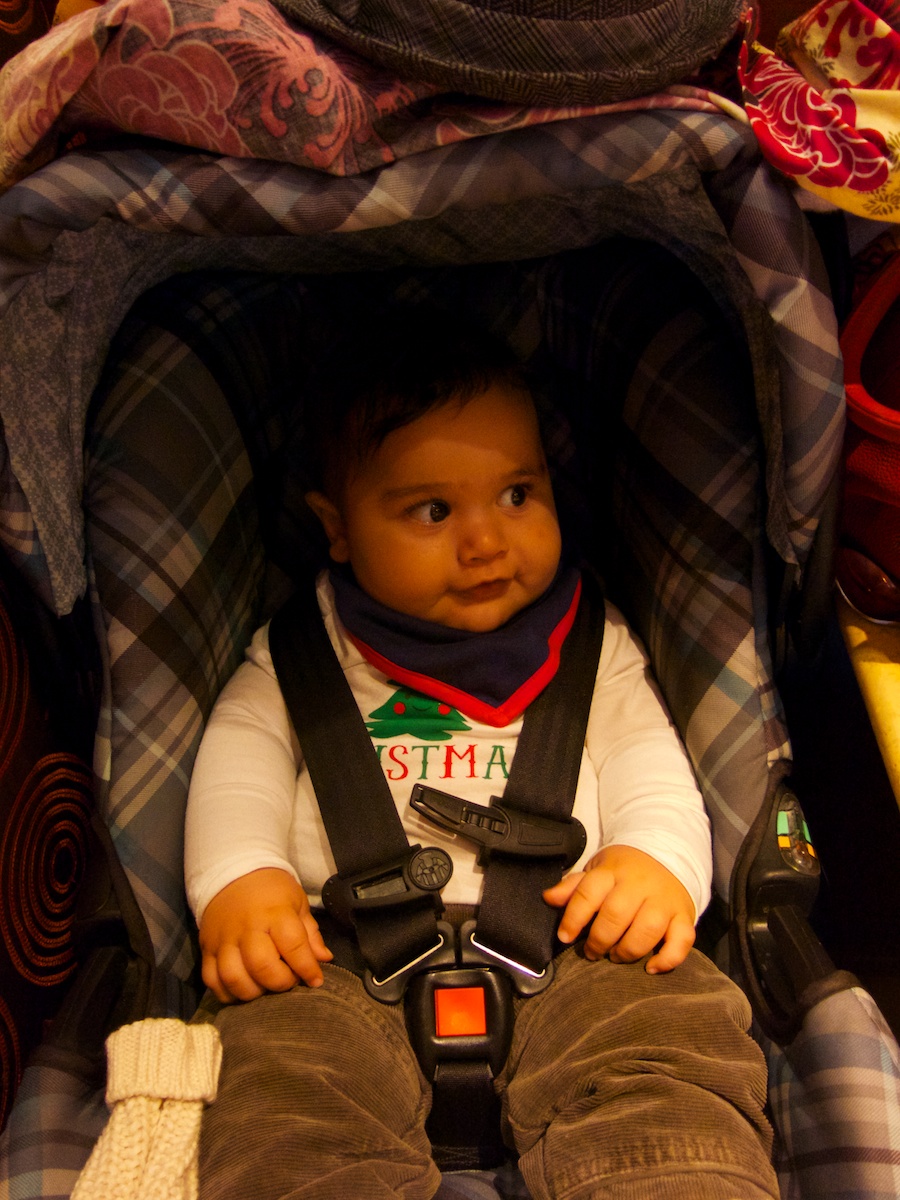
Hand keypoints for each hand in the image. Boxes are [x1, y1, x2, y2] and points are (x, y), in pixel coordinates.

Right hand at [199, 868, 332, 1002]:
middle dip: (280, 983)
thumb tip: (324, 959)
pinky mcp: (206, 948)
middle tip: (289, 981)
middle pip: (261, 966)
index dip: (307, 968)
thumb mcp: (296, 902)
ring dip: (253, 992)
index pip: (293, 945)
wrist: (233, 873)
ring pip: (233, 977)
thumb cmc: (271, 890)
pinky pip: (212, 980)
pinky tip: (242, 991)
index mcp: (274, 912)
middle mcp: (247, 927)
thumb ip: (310, 932)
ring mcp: (223, 940)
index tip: (315, 980)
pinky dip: (226, 993)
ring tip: (265, 988)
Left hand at [543, 844, 695, 972]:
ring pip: (648, 928)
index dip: (574, 918)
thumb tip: (548, 898)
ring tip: (616, 956)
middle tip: (592, 952)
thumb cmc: (624, 871)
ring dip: (628, 950)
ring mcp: (665, 900)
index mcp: (614, 871)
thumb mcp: (597, 870)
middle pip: (617, 914)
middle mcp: (640, 884)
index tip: (565, 937)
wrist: (667, 856)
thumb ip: (574, 887)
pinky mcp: (685, 915)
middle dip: (600, 939)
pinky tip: (651, 968)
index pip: (589, 893)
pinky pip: (683, 940)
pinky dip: (668, 958)